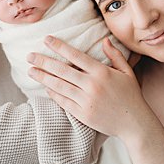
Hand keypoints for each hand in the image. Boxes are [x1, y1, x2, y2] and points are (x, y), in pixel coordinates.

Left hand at [25, 35, 154, 140]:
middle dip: (43, 61)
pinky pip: (63, 101)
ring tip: (31, 70)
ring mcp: (86, 100)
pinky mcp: (82, 114)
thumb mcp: (127, 73)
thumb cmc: (131, 96)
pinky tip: (45, 87)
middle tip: (29, 55)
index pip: (75, 56)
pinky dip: (53, 94)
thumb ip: (115, 56)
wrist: (134, 124)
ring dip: (42, 77)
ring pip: (59, 86)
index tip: (46, 39)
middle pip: (62, 70)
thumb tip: (104, 40)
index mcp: (102, 72)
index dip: (59, 46)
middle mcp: (92, 85)